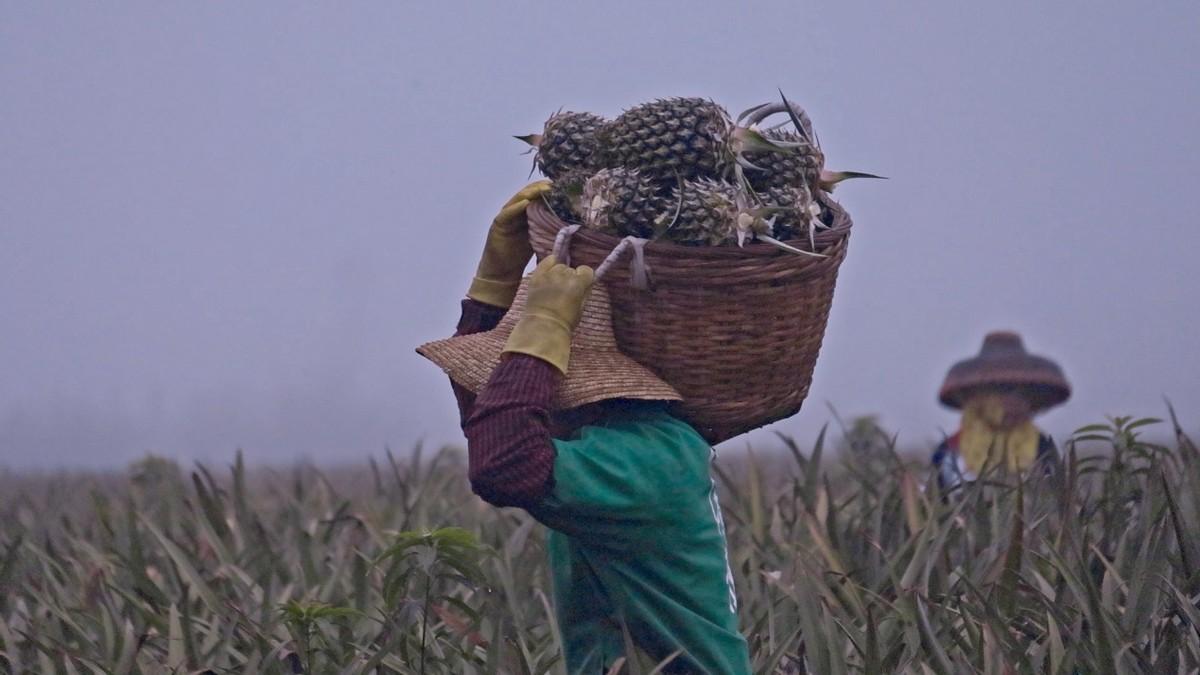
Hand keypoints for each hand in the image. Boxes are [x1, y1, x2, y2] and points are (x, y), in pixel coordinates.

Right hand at [467, 181, 551, 307]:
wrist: (502, 273)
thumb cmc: (521, 257)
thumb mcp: (539, 240)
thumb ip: (549, 231)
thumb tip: (572, 228)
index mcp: (527, 215)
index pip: (538, 198)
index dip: (548, 192)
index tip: (562, 186)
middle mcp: (516, 212)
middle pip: (528, 195)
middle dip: (540, 188)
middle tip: (554, 184)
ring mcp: (506, 217)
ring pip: (517, 200)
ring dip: (529, 193)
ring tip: (542, 189)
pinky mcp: (498, 224)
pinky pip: (506, 213)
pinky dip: (515, 207)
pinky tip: (525, 202)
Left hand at [502, 255, 594, 373]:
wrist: (543, 327)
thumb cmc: (565, 321)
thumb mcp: (582, 307)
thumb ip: (586, 291)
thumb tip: (588, 282)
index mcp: (578, 283)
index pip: (586, 270)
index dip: (585, 278)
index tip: (582, 285)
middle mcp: (564, 275)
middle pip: (572, 269)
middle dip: (571, 278)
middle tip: (567, 290)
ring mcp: (549, 274)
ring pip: (559, 266)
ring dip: (560, 273)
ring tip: (556, 286)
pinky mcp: (537, 276)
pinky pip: (546, 261)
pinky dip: (550, 264)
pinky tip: (550, 272)